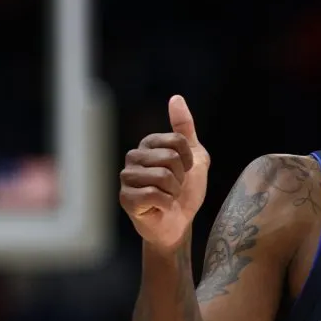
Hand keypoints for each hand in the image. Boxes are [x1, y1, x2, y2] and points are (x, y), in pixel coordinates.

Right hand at [120, 95, 210, 251]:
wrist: (179, 223)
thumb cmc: (186, 191)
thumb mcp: (195, 156)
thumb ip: (185, 128)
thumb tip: (176, 98)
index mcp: (148, 144)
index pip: (177, 141)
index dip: (189, 160)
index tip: (185, 171)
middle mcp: (133, 157)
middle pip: (170, 158)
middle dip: (181, 178)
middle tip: (175, 187)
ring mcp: (127, 178)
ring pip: (163, 177)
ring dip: (174, 192)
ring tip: (168, 196)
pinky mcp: (125, 198)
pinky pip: (155, 194)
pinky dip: (167, 204)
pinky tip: (161, 207)